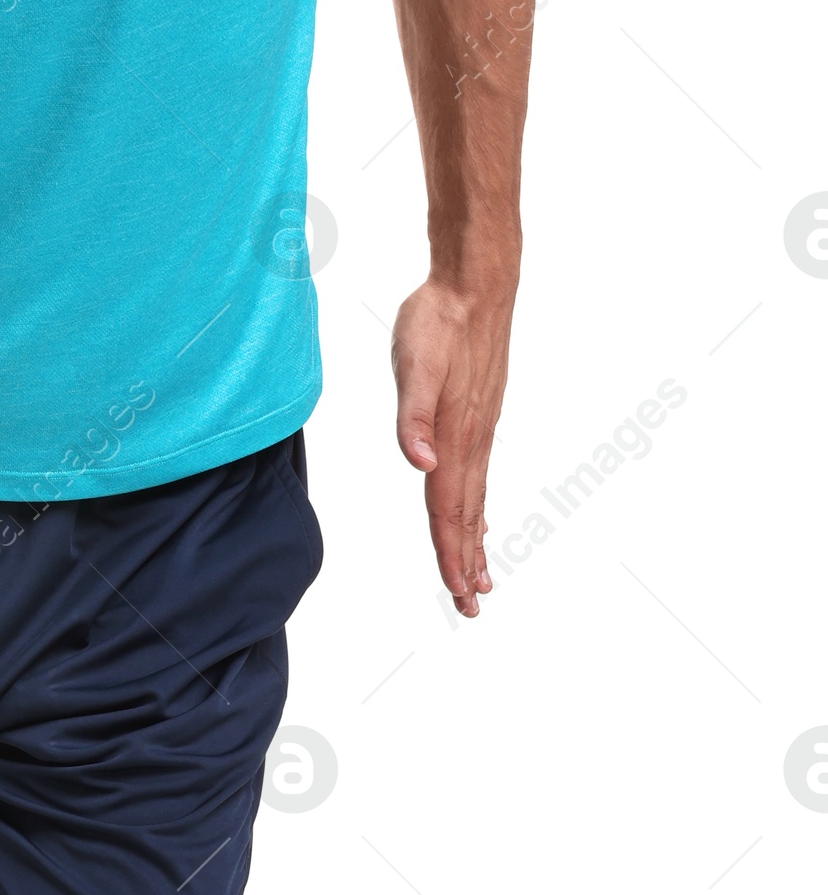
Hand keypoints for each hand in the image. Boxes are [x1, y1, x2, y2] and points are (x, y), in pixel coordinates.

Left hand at [392, 274, 515, 617]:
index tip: (457, 592)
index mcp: (453, 438)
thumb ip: (414, 417)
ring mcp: (479, 432)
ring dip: (475, 542)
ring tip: (480, 580)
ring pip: (475, 500)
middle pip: (465, 515)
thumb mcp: (415, 366)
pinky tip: (479, 518)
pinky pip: (479, 477)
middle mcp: (471, 442)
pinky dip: (477, 507)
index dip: (450, 552)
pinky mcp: (480, 418)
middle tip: (470, 607)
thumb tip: (421, 464)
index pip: (448, 509)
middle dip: (466, 563)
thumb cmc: (438, 323)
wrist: (474, 287)